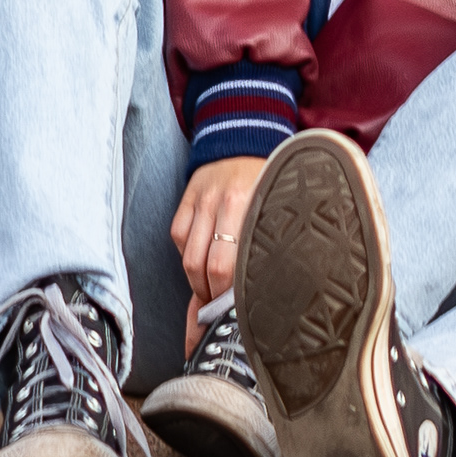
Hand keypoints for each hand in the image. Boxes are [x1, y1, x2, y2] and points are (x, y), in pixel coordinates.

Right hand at [170, 153, 268, 310]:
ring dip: (198, 283)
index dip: (229, 296)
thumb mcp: (277, 209)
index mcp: (250, 207)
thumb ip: (269, 242)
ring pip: (189, 258)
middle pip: (207, 267)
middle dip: (211, 297)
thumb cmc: (268, 182)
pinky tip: (201, 262)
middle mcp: (223, 204)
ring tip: (210, 294)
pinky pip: (178, 238)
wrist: (244, 140)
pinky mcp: (185, 200)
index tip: (234, 316)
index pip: (231, 266)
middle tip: (220, 312)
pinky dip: (187, 255)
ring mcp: (201, 202)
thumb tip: (261, 289)